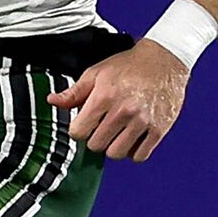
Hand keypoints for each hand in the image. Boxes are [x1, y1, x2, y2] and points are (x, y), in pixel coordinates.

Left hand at [47, 40, 188, 161]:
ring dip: (114, 147)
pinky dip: (134, 152)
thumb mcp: (97, 73)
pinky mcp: (158, 130)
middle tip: (103, 126)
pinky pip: (139, 156)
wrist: (165, 60)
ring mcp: (142, 121)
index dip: (79, 129)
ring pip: (116, 154)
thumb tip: (52, 101)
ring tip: (118, 133)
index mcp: (104, 96)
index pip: (78, 132)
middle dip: (96, 138)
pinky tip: (132, 138)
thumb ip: (74, 92)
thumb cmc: (129, 65)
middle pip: (96, 145)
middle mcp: (123, 110)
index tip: (86, 123)